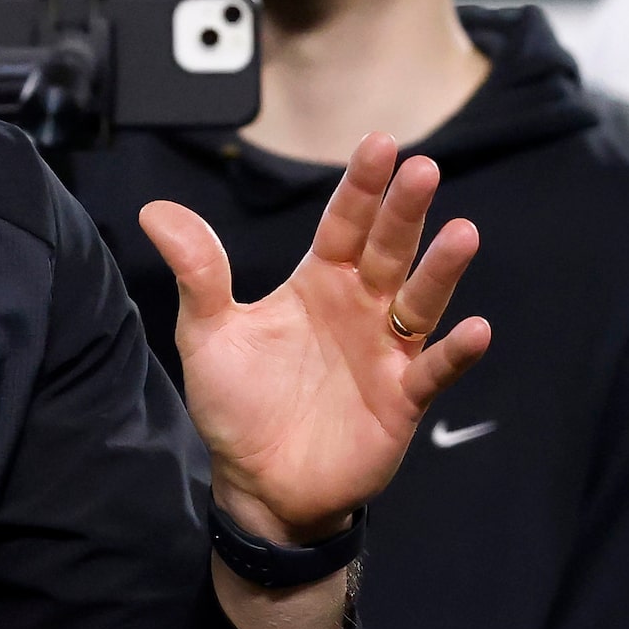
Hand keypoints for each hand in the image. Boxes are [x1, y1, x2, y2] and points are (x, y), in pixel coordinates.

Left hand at [142, 131, 491, 542]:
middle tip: (423, 169)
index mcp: (316, 283)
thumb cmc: (236, 405)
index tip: (379, 144)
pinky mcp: (401, 400)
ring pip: (419, 301)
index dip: (360, 187)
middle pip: (387, 250)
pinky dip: (455, 353)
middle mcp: (359, 308)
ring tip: (462, 234)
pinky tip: (473, 329)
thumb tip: (154, 211)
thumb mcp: (207, 334)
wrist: (256, 484)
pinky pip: (433, 371)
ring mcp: (385, 352)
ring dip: (440, 271)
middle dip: (404, 212)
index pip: (342, 224)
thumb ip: (196, 273)